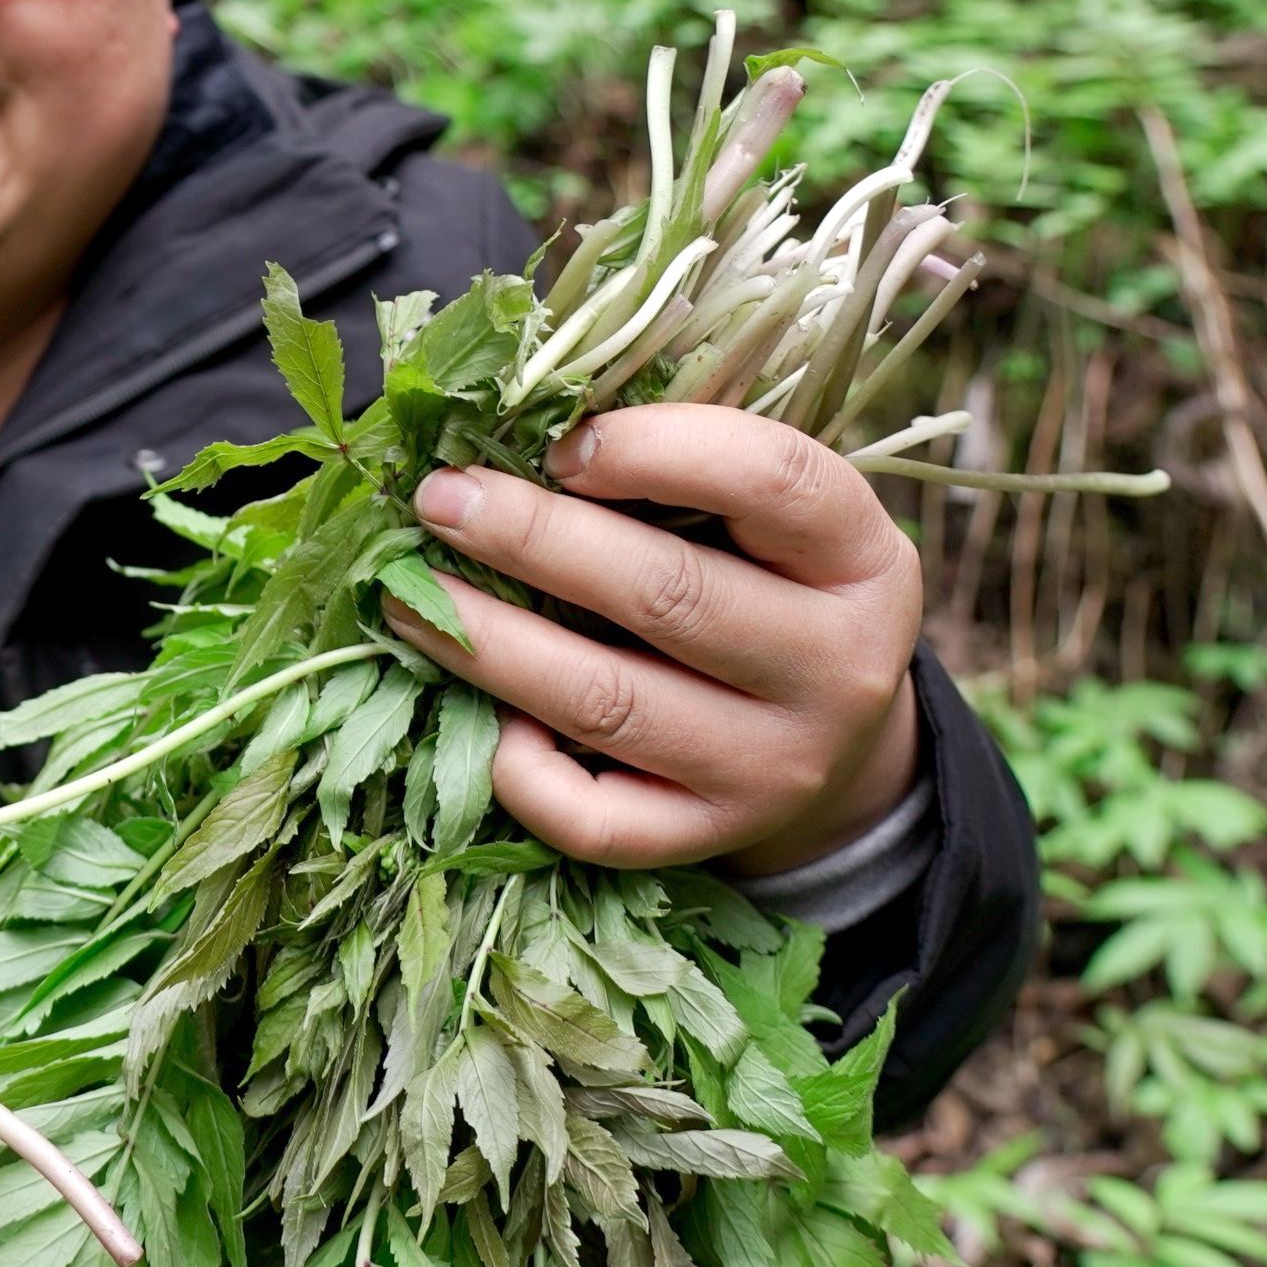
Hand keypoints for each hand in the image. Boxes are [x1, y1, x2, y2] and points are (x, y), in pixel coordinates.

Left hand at [380, 404, 923, 873]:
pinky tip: (484, 717)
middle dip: (531, 538)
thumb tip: (520, 428)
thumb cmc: (770, 590)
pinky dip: (521, 769)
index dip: (656, 448)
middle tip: (440, 499)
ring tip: (405, 596)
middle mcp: (836, 668)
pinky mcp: (710, 838)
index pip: (773, 479)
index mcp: (861, 557)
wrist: (835, 748)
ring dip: (489, 642)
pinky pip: (593, 818)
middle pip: (667, 594)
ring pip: (607, 703)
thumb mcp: (769, 520)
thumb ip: (680, 469)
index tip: (560, 443)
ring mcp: (774, 767)